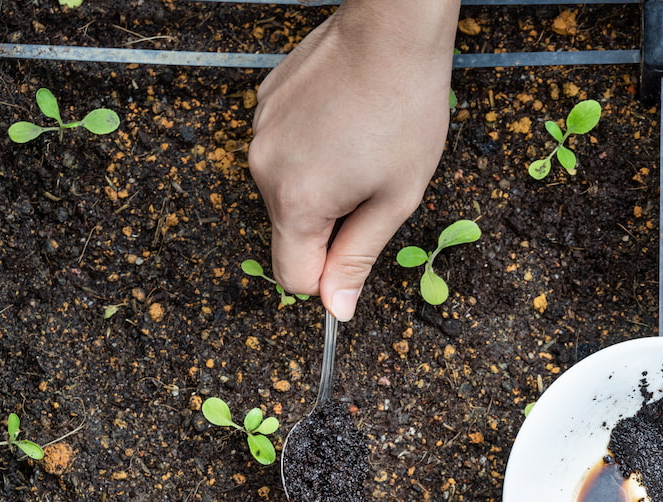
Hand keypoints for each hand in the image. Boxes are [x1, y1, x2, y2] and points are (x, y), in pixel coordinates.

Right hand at [249, 0, 458, 320]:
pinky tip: (343, 119)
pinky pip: (284, 148)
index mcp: (297, 202)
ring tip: (361, 144)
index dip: (327, 275)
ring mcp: (258, 132)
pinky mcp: (263, 103)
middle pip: (289, 230)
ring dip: (321, 182)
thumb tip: (336, 308)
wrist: (390, 33)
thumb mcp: (395, 199)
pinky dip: (312, 147)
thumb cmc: (404, 114)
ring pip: (287, 188)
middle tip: (372, 184)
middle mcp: (264, 169)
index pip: (292, 277)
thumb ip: (359, 256)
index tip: (356, 250)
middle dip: (330, 223)